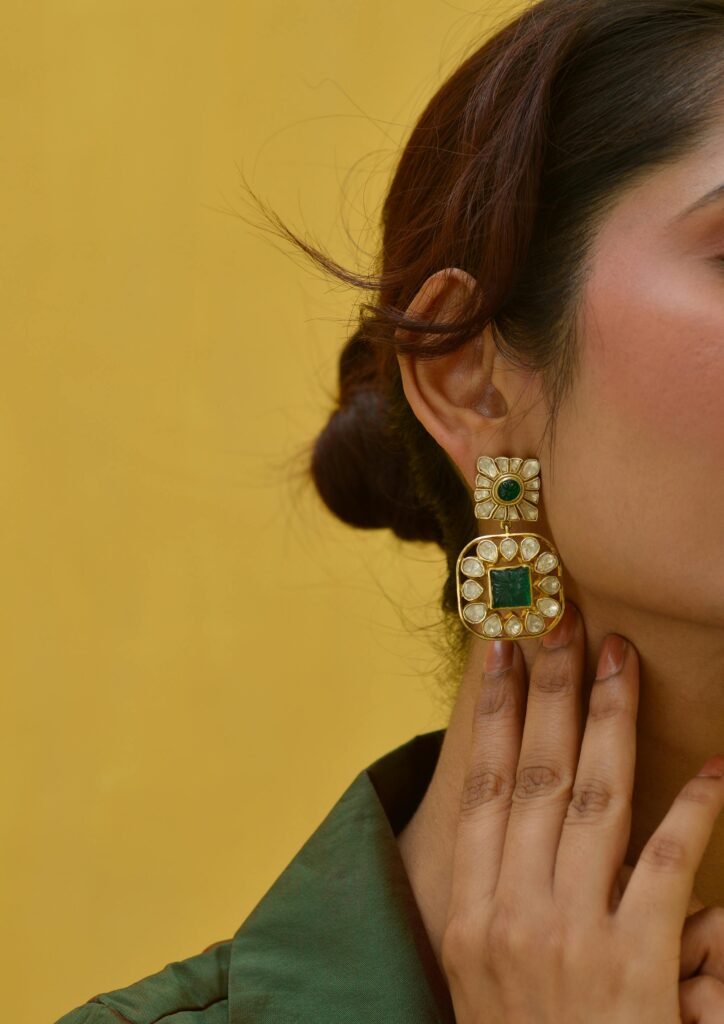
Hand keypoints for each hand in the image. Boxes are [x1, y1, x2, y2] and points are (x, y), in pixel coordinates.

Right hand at [440, 601, 723, 1022]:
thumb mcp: (486, 987)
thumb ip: (504, 905)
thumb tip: (528, 829)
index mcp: (470, 918)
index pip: (480, 791)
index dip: (490, 715)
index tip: (496, 651)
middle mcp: (512, 915)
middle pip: (533, 777)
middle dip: (547, 692)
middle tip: (557, 623)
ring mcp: (571, 938)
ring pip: (592, 801)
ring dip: (609, 722)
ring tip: (617, 660)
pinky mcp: (635, 967)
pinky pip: (665, 867)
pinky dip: (693, 811)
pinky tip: (715, 767)